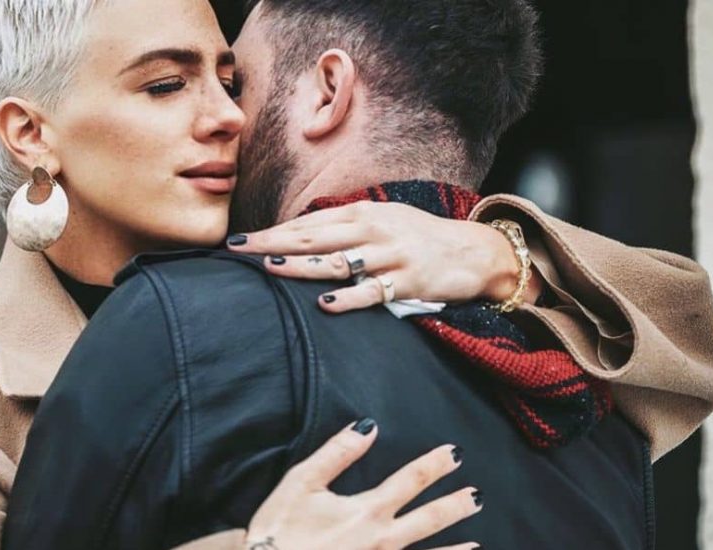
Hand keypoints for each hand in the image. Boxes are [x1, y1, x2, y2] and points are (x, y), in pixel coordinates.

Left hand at [227, 201, 540, 312]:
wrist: (473, 251)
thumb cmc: (420, 237)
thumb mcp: (383, 220)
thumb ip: (345, 226)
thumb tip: (302, 234)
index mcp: (363, 214)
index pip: (309, 223)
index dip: (273, 232)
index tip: (241, 240)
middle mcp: (373, 231)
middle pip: (313, 238)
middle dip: (273, 244)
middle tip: (239, 249)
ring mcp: (389, 257)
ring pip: (337, 262)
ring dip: (301, 266)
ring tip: (270, 269)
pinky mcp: (405, 283)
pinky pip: (370, 293)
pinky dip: (346, 298)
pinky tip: (323, 303)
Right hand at [245, 419, 481, 549]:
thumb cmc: (280, 532)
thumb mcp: (301, 483)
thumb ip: (336, 453)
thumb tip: (368, 427)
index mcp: (367, 511)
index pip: (410, 481)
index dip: (434, 465)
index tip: (454, 454)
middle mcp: (383, 541)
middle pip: (429, 520)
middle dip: (455, 506)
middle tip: (477, 496)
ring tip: (476, 544)